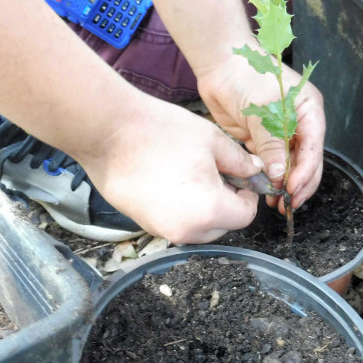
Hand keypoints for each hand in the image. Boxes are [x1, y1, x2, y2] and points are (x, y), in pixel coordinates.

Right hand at [79, 93, 263, 243]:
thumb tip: (254, 171)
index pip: (246, 216)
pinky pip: (175, 223)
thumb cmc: (161, 132)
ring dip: (204, 208)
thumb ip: (239, 161)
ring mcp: (162, 230)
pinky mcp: (144, 225)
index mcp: (210, 210)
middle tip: (216, 174)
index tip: (240, 177)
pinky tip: (170, 180)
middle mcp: (187, 230)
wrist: (108, 132)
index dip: (247, 195)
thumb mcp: (211, 140)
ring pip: (198, 228)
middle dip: (226, 204)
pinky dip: (180, 209)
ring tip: (192, 175)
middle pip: (223, 227)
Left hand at [197, 53, 325, 212]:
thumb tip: (282, 174)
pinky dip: (269, 178)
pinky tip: (265, 191)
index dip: (306, 172)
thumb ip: (272, 143)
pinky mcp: (261, 139)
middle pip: (306, 161)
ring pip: (288, 166)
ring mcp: (280, 132)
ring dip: (284, 184)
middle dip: (298, 184)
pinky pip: (270, 164)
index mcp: (309, 111)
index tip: (293, 189)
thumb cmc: (246, 75)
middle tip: (287, 204)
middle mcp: (298, 123)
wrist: (220, 64)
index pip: (314, 148)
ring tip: (276, 203)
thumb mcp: (263, 110)